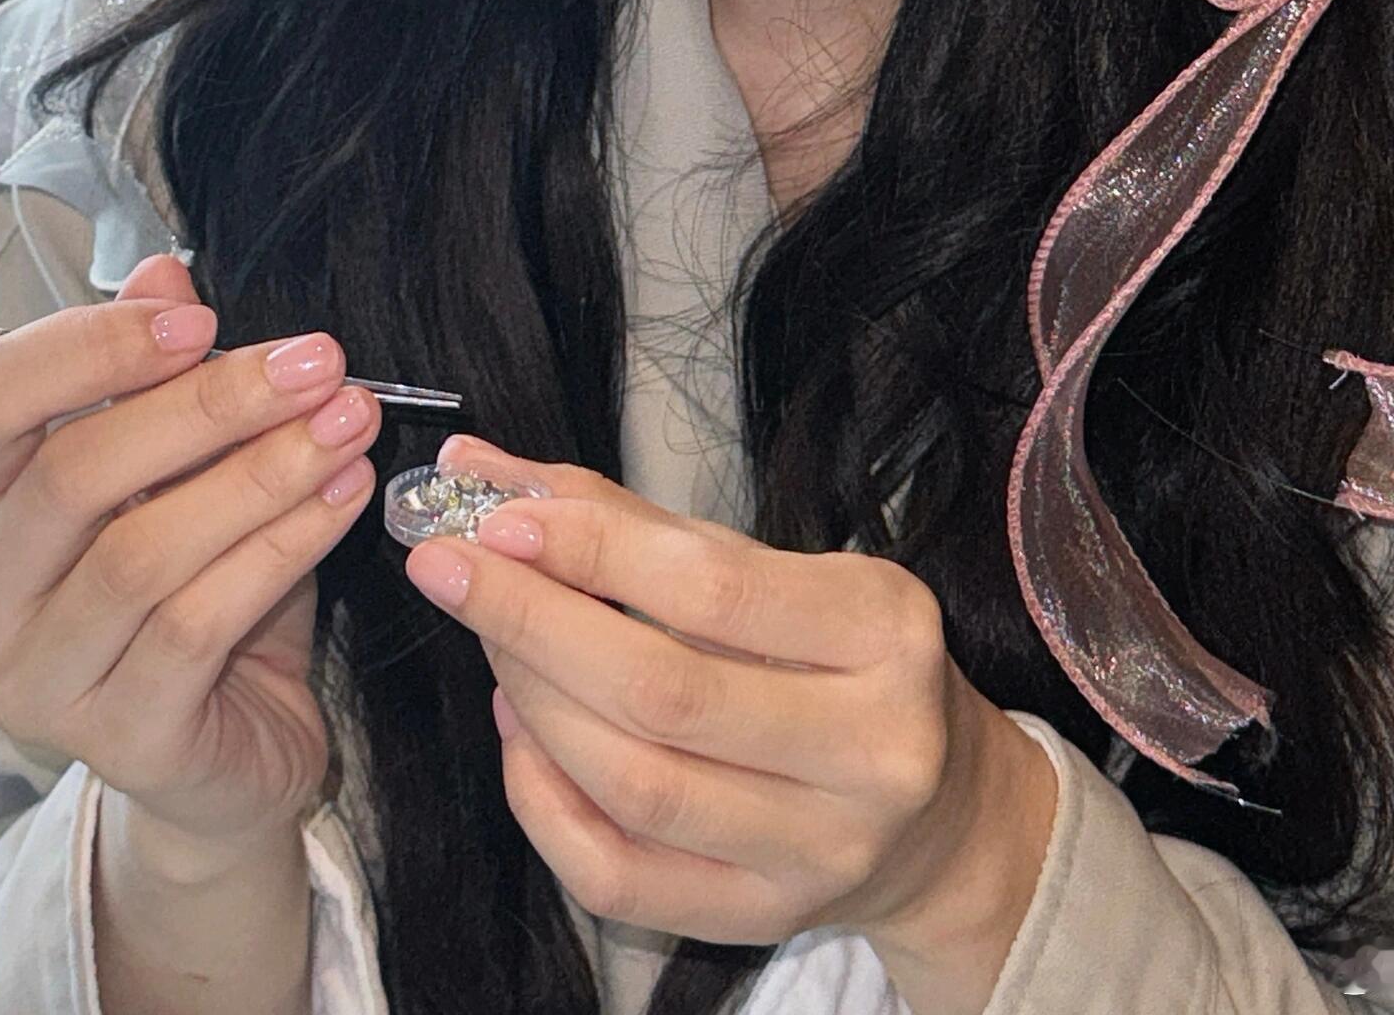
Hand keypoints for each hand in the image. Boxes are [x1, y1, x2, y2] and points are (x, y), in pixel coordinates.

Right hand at [0, 250, 382, 853]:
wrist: (242, 750)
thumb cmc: (208, 585)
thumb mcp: (188, 471)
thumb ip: (164, 378)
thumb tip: (164, 272)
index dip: (90, 346)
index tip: (202, 319)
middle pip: (73, 472)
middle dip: (209, 404)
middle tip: (318, 362)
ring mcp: (39, 683)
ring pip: (141, 552)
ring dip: (262, 472)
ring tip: (348, 421)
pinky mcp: (119, 741)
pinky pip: (199, 623)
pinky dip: (283, 546)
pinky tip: (344, 497)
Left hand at [401, 434, 1048, 964]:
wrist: (941, 810)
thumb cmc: (842, 659)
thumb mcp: (780, 568)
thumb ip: (638, 526)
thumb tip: (488, 473)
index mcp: (884, 631)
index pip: (711, 589)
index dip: (592, 552)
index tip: (498, 517)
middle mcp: (868, 749)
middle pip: (663, 691)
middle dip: (533, 622)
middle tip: (452, 569)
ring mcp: (818, 850)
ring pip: (633, 785)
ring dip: (532, 703)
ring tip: (491, 642)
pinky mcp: (764, 920)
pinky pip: (619, 874)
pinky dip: (543, 802)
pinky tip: (519, 734)